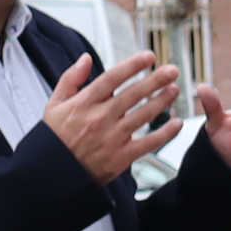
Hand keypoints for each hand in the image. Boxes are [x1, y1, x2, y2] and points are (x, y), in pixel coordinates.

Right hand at [41, 50, 184, 182]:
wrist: (53, 173)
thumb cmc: (55, 139)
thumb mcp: (54, 104)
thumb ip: (70, 79)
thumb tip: (85, 58)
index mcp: (83, 103)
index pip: (112, 78)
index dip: (132, 66)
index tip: (148, 57)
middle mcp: (99, 118)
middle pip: (132, 94)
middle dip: (155, 80)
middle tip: (172, 71)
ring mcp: (112, 138)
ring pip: (143, 115)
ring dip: (162, 101)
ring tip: (174, 90)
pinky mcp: (121, 157)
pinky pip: (148, 143)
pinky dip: (165, 133)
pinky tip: (176, 123)